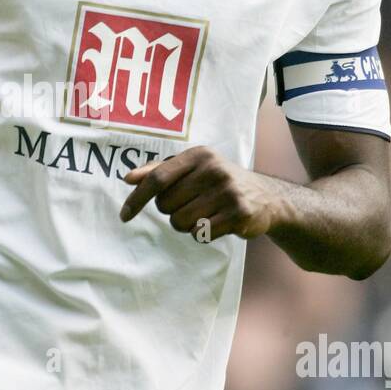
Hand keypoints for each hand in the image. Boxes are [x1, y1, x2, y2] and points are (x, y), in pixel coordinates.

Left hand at [119, 145, 281, 240]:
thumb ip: (159, 172)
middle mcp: (214, 169)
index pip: (158, 178)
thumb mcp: (192, 170)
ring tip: (206, 214)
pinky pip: (200, 234)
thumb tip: (129, 178)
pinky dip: (202, 234)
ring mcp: (228, 191)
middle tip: (193, 205)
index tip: (124, 216)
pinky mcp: (238, 214)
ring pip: (180, 222)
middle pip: (166, 205)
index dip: (138, 198)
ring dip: (187, 225)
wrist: (266, 197)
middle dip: (172, 211)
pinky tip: (217, 224)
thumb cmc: (218, 183)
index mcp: (199, 155)